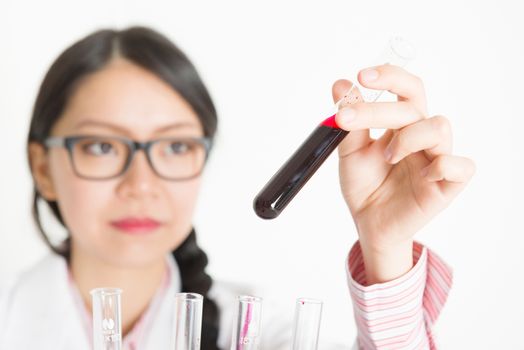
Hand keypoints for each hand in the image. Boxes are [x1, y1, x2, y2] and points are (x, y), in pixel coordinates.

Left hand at [334, 65, 474, 283]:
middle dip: (378, 109)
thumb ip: (349, 122)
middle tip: (347, 119)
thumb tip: (340, 85)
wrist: (368, 223)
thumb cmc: (364, 186)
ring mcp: (437, 158)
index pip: (406, 89)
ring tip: (387, 157)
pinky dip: (440, 165)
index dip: (390, 77)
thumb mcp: (349, 153)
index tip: (362, 76)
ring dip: (406, 137)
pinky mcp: (448, 184)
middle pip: (414, 105)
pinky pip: (459, 166)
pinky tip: (421, 175)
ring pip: (438, 127)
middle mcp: (422, 136)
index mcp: (402, 125)